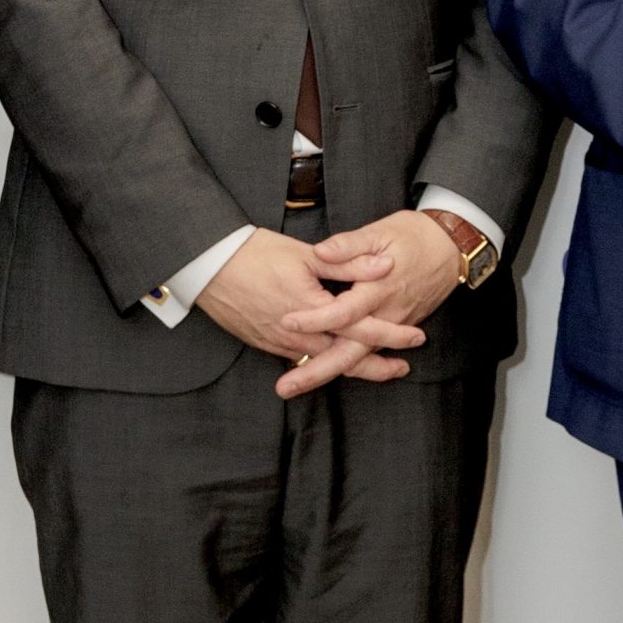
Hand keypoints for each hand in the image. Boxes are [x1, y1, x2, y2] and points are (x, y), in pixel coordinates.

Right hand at [195, 228, 413, 398]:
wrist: (207, 266)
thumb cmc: (254, 253)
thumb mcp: (306, 254)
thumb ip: (348, 262)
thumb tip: (386, 264)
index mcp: (312, 309)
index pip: (360, 326)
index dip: (390, 332)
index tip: (416, 336)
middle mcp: (297, 334)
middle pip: (345, 357)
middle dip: (376, 365)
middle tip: (402, 368)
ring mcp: (279, 343)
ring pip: (323, 362)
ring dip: (351, 366)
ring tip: (378, 369)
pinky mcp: (265, 344)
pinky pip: (302, 359)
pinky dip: (323, 362)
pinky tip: (334, 360)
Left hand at [277, 211, 466, 395]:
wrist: (452, 249)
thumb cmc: (414, 235)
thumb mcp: (381, 231)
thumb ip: (350, 244)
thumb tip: (320, 251)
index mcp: (378, 289)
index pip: (344, 312)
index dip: (315, 319)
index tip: (286, 322)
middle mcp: (386, 315)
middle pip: (349, 353)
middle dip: (316, 372)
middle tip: (284, 387)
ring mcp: (392, 327)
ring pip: (358, 359)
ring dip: (326, 374)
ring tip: (294, 387)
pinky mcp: (395, 330)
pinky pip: (368, 354)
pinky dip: (346, 367)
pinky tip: (321, 374)